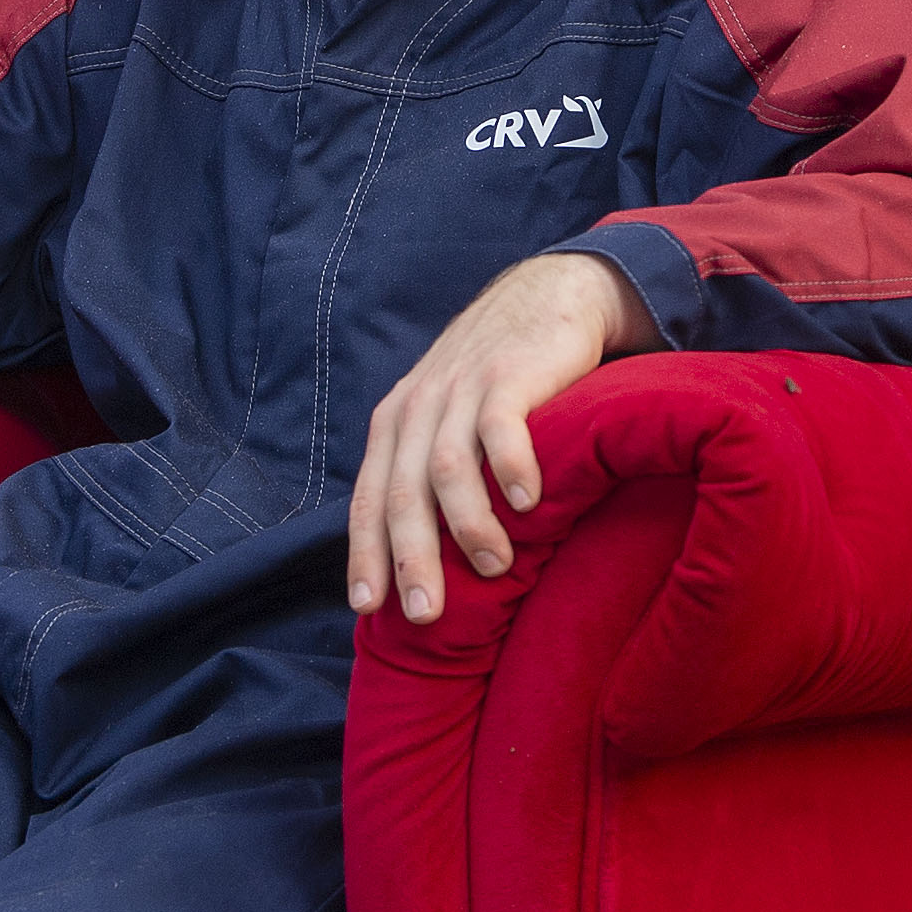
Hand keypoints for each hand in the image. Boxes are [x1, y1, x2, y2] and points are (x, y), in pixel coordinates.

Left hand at [349, 251, 649, 625]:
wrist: (546, 297)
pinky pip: (501, 428)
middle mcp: (419, 408)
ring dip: (468, 525)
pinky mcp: (509, 375)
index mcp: (395, 424)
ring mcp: (463, 389)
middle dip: (409, 558)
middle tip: (425, 614)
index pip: (368, 498)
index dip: (365, 553)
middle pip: (404, 492)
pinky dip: (510, 469)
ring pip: (448, 468)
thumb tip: (421, 560)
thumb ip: (428, 473)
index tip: (367, 607)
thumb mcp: (446, 418)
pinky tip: (525, 504)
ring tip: (494, 567)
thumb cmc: (497, 378)